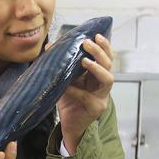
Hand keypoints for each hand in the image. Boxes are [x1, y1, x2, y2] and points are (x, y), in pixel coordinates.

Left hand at [54, 34, 113, 154]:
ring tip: (85, 60)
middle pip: (109, 64)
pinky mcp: (96, 108)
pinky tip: (67, 86)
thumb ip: (60, 63)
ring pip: (108, 79)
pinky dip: (76, 90)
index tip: (96, 34)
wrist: (69, 123)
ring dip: (97, 68)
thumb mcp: (64, 78)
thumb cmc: (68, 99)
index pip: (106, 57)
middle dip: (100, 52)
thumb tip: (49, 46)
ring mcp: (102, 96)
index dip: (104, 46)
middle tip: (88, 43)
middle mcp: (103, 83)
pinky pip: (87, 97)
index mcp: (97, 74)